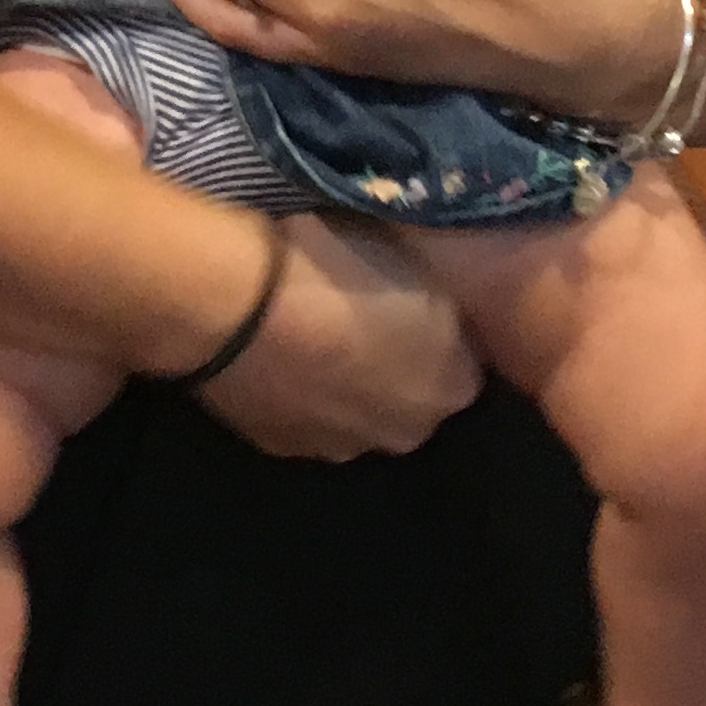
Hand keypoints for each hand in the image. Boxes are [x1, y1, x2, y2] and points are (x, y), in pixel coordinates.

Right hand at [193, 216, 483, 458]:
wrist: (237, 306)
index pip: (467, 360)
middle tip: (360, 312)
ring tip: (310, 329)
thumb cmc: (338, 266)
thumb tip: (437, 305)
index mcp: (454, 386)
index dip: (440, 326)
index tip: (413, 294)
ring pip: (354, 411)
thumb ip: (441, 297)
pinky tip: (274, 349)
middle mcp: (407, 432)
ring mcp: (340, 448)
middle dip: (394, 364)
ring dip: (343, 382)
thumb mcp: (416, 256)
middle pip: (411, 396)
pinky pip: (301, 415)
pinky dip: (295, 389)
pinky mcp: (281, 449)